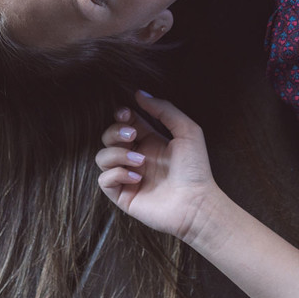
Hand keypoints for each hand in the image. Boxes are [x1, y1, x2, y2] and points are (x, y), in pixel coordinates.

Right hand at [96, 92, 217, 242]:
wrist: (196, 203)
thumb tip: (140, 94)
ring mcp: (128, 177)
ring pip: (102, 157)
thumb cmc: (195, 168)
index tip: (126, 113)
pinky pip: (103, 180)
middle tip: (132, 137)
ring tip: (141, 161)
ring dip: (117, 154)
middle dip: (115, 132)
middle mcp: (136, 157)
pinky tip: (137, 178)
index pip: (125, 122)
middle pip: (108, 137)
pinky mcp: (123, 195)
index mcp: (150, 141)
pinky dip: (116, 174)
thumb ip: (164, 110)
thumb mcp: (186, 130)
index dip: (121, 115)